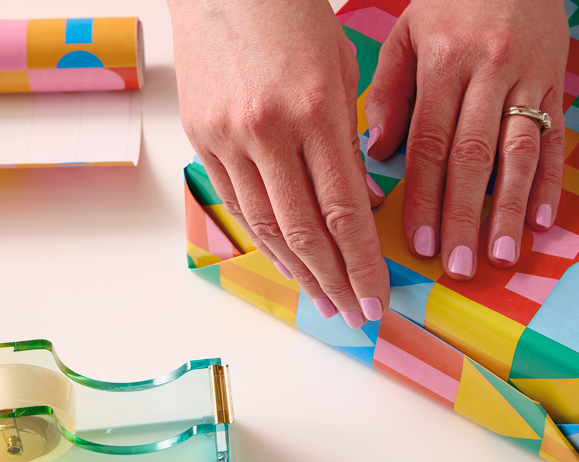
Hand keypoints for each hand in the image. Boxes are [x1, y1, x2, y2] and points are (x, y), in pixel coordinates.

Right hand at [168, 0, 389, 327]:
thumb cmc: (294, 18)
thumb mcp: (339, 72)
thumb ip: (350, 143)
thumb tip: (359, 206)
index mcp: (314, 110)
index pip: (343, 211)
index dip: (362, 264)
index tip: (377, 300)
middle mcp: (267, 132)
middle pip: (304, 231)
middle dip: (334, 281)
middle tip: (354, 314)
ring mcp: (226, 138)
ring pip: (266, 227)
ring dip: (299, 272)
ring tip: (323, 301)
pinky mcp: (200, 139)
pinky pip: (234, 204)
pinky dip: (263, 240)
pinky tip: (286, 264)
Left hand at [365, 0, 568, 278]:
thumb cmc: (451, 3)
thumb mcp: (408, 33)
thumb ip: (391, 91)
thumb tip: (378, 154)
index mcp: (445, 62)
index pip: (430, 143)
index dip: (424, 197)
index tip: (418, 242)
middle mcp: (489, 73)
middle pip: (474, 157)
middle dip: (464, 217)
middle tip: (458, 266)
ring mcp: (529, 79)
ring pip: (519, 154)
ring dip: (509, 210)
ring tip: (501, 256)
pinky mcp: (558, 84)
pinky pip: (557, 138)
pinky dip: (551, 182)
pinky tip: (542, 221)